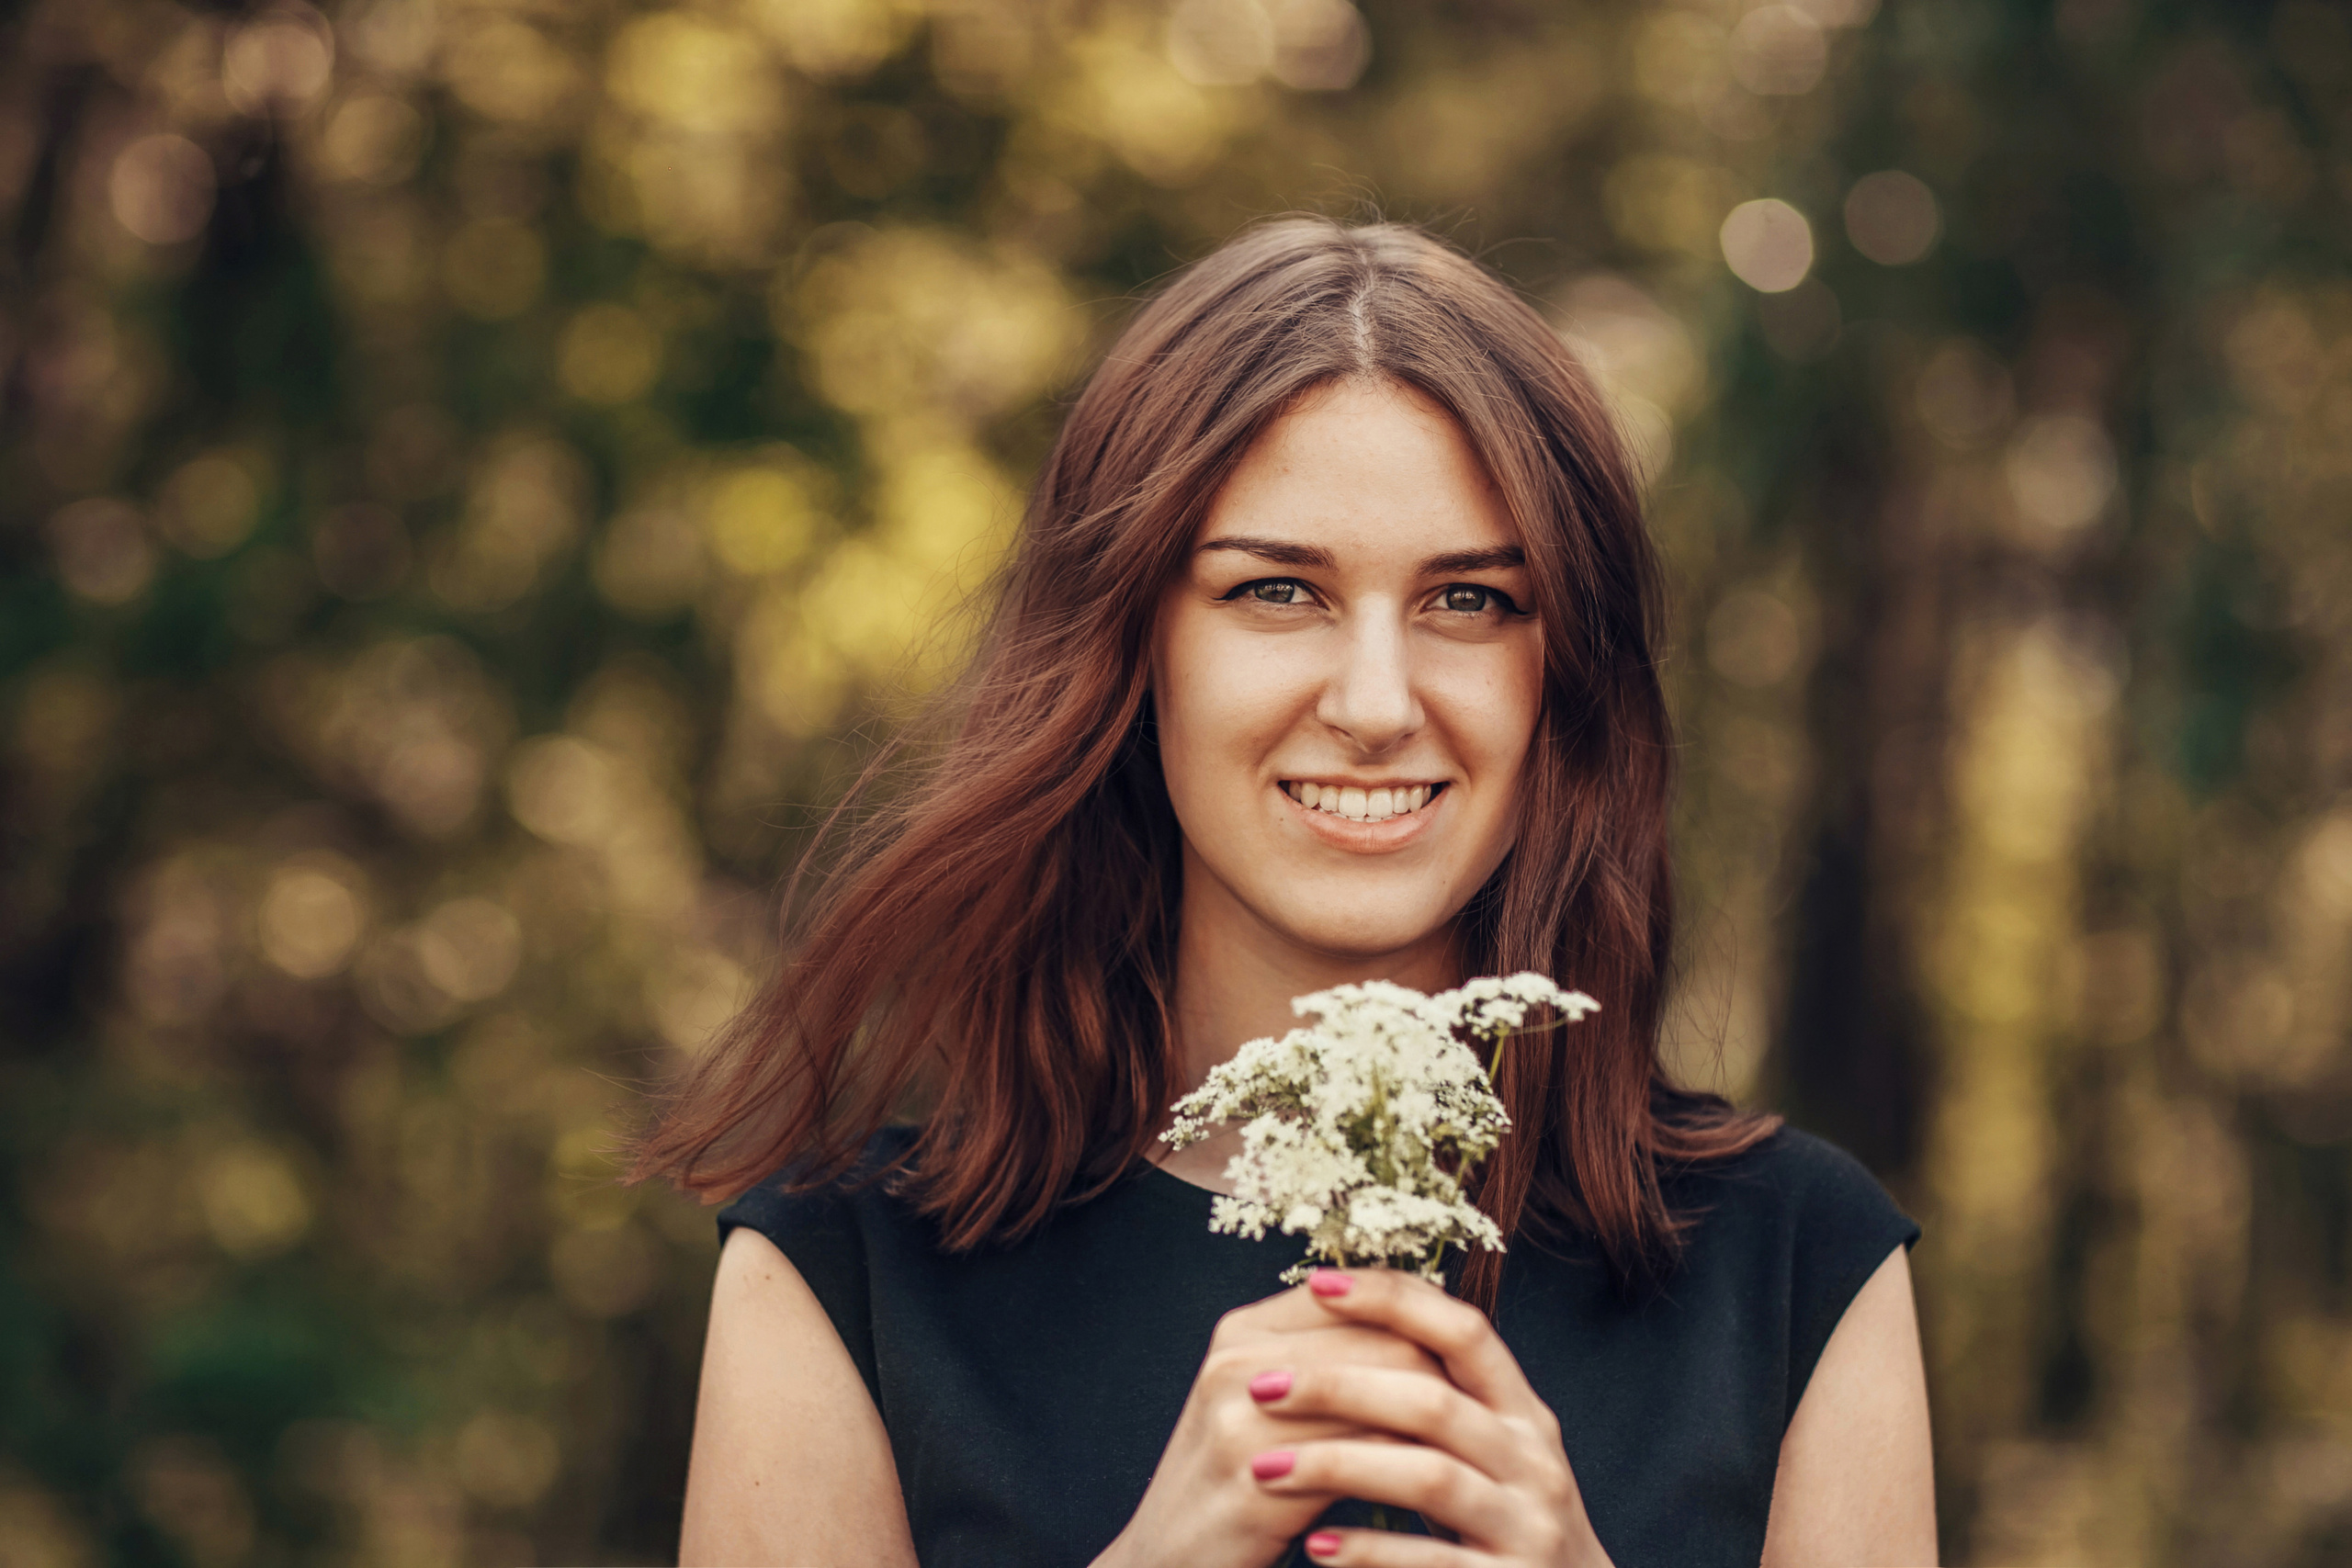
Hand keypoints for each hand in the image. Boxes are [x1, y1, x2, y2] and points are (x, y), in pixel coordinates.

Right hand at [1091, 1279, 1452, 1567]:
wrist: (1162, 1567)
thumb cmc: (1230, 1491)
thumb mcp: (1266, 1412)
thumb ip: (1326, 1365)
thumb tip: (1423, 1333)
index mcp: (1243, 1332)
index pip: (1359, 1295)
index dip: (1423, 1319)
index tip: (1469, 1356)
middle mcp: (1237, 1360)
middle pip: (1380, 1338)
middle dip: (1443, 1370)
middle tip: (1488, 1405)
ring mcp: (1240, 1417)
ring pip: (1380, 1394)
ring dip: (1436, 1421)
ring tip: (1474, 1445)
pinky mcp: (1255, 1480)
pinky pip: (1361, 1458)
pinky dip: (1407, 1467)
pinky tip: (1437, 1486)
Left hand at [1246, 1268, 1614, 1567]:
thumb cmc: (1503, 1524)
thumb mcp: (1489, 1451)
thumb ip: (1439, 1397)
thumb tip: (1344, 1322)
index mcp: (1523, 1414)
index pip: (1465, 1332)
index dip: (1395, 1301)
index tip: (1319, 1282)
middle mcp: (1534, 1461)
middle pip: (1433, 1402)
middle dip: (1339, 1387)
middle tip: (1259, 1386)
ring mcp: (1529, 1526)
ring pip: (1429, 1476)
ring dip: (1338, 1466)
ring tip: (1265, 1469)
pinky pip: (1433, 1561)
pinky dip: (1371, 1551)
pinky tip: (1316, 1546)